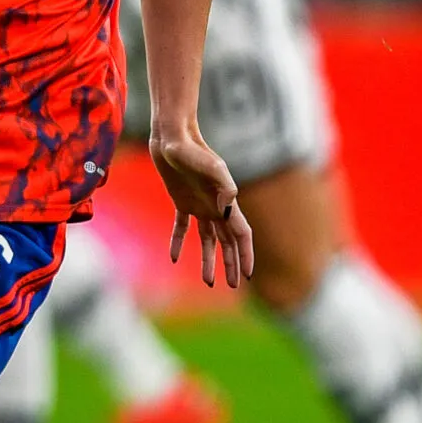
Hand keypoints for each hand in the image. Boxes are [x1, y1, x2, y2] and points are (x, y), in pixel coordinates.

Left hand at [152, 126, 253, 288]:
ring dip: (209, 259)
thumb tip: (230, 206)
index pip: (241, 234)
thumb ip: (223, 184)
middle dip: (232, 264)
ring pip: (208, 239)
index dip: (246, 254)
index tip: (247, 275)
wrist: (173, 137)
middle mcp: (216, 206)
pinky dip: (178, 242)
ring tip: (208, 281)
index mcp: (226, 202)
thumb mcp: (211, 165)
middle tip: (232, 286)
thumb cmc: (193, 149)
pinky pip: (181, 227)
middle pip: (228, 242)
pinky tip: (173, 257)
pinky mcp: (181, 201)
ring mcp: (200, 205)